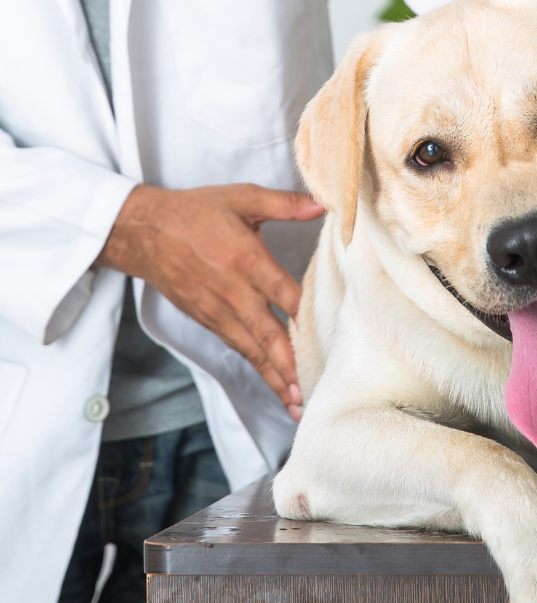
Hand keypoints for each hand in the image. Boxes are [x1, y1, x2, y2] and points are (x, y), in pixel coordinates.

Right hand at [96, 184, 324, 419]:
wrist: (144, 232)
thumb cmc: (196, 212)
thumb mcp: (242, 198)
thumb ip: (284, 203)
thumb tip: (323, 204)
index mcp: (246, 260)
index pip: (283, 293)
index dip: (305, 315)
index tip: (326, 338)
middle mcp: (233, 293)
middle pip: (267, 335)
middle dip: (289, 366)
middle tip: (310, 393)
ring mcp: (219, 311)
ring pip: (253, 350)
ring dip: (276, 378)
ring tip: (298, 405)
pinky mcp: (209, 321)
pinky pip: (240, 348)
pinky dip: (259, 369)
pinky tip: (276, 384)